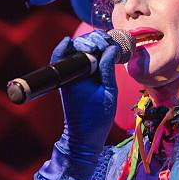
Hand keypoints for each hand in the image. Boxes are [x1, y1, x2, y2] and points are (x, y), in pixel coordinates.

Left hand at [39, 30, 119, 179]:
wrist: (83, 138)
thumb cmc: (97, 118)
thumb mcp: (109, 92)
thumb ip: (108, 68)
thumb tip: (111, 48)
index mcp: (73, 75)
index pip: (76, 48)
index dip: (91, 41)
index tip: (106, 41)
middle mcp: (67, 74)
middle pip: (76, 47)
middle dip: (92, 41)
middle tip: (108, 43)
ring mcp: (68, 77)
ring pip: (77, 53)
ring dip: (92, 48)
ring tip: (108, 49)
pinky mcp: (72, 81)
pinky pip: (79, 63)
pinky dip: (89, 57)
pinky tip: (101, 56)